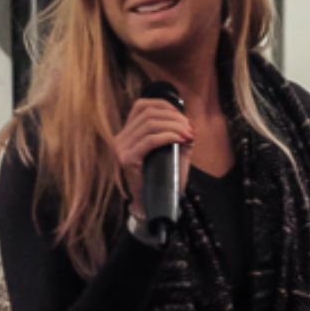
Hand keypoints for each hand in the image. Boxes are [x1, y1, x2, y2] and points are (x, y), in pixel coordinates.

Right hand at [113, 95, 195, 217]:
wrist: (154, 204)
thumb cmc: (163, 178)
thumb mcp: (170, 151)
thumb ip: (176, 134)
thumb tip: (189, 122)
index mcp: (127, 133)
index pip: (142, 106)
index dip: (165, 106)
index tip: (183, 118)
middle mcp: (120, 138)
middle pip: (149, 113)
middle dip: (174, 118)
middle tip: (189, 128)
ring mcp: (121, 149)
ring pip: (150, 124)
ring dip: (174, 126)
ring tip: (188, 135)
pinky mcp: (127, 159)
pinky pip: (149, 140)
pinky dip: (168, 136)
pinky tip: (180, 139)